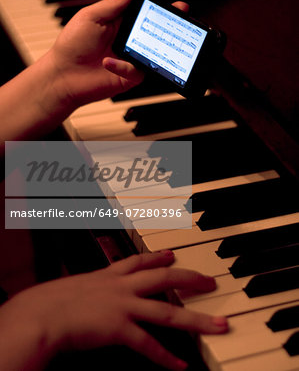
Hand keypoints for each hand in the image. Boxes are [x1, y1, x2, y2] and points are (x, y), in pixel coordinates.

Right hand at [2, 251, 227, 370]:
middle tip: (210, 282)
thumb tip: (92, 294)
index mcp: (109, 276)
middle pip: (164, 279)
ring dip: (196, 320)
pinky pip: (148, 344)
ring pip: (168, 312)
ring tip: (218, 324)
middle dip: (190, 279)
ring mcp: (123, 307)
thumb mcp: (75, 287)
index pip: (140, 261)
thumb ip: (90, 289)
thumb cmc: (51, 302)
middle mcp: (121, 287)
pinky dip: (165, 357)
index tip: (172, 255)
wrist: (41, 314)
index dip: (158, 257)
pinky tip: (180, 365)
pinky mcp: (118, 329)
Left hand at [48, 0, 188, 110]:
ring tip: (165, 36)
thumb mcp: (91, 17)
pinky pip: (138, 69)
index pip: (141, 6)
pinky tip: (108, 62)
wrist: (63, 76)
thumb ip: (114, 4)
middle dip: (171, 18)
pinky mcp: (130, 76)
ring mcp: (131, 57)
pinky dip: (125, 66)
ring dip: (162, 42)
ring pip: (154, 49)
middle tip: (180, 9)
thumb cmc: (72, 45)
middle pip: (155, 26)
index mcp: (118, 20)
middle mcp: (128, 38)